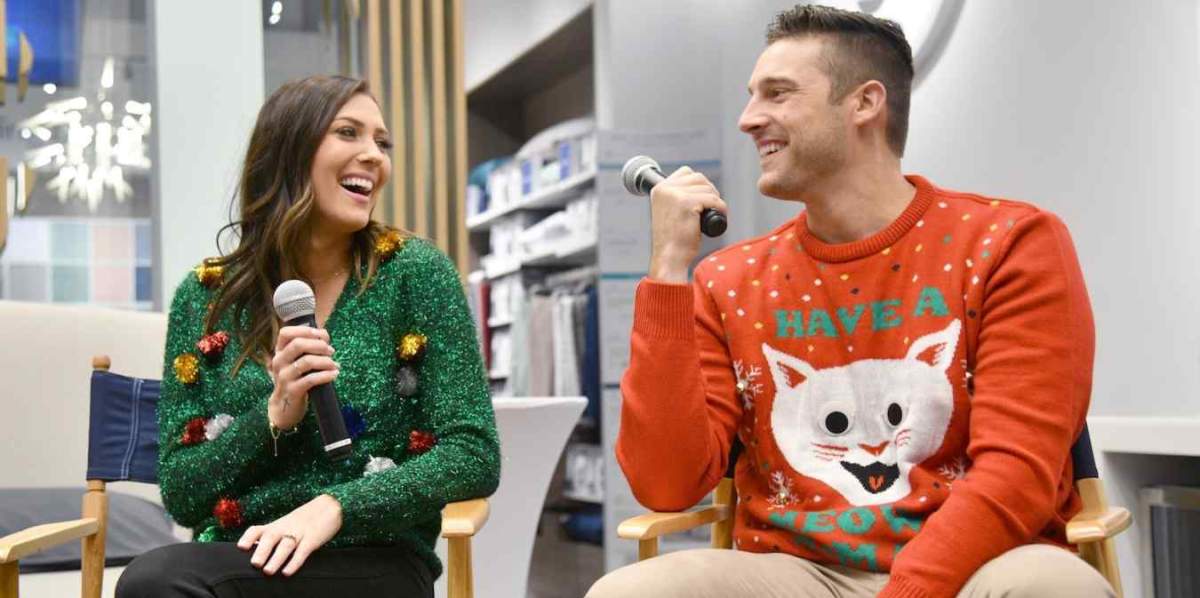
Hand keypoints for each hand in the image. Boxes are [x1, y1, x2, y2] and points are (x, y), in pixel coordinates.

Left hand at [236, 494, 343, 575]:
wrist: (330, 505)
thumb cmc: (304, 520)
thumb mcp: (285, 525)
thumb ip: (271, 537)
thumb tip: (254, 553)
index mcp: (275, 526)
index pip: (257, 530)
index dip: (248, 538)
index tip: (241, 547)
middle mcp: (285, 528)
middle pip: (270, 537)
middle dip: (262, 550)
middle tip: (255, 563)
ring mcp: (299, 533)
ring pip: (286, 545)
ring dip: (276, 558)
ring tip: (268, 571)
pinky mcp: (313, 539)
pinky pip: (303, 551)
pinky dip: (294, 562)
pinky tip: (287, 572)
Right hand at [267, 326, 338, 429]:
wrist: (285, 406)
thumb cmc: (296, 379)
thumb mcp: (298, 361)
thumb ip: (308, 347)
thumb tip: (324, 336)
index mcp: (280, 351)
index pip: (286, 333)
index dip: (305, 330)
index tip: (322, 336)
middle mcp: (279, 361)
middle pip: (298, 344)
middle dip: (319, 345)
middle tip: (331, 351)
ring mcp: (284, 376)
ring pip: (306, 361)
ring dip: (325, 361)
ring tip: (335, 364)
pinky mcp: (292, 390)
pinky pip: (311, 379)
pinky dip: (326, 375)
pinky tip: (334, 374)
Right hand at [648, 166, 727, 282]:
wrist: (669, 258)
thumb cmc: (672, 240)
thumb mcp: (670, 211)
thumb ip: (678, 197)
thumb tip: (700, 185)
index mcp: (658, 189)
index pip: (686, 172)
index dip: (698, 185)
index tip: (703, 200)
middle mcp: (664, 189)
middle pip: (699, 178)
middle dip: (709, 191)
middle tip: (710, 209)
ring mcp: (675, 195)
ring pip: (707, 188)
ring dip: (715, 201)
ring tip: (711, 216)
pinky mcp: (687, 203)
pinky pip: (713, 199)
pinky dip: (720, 208)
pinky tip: (716, 219)